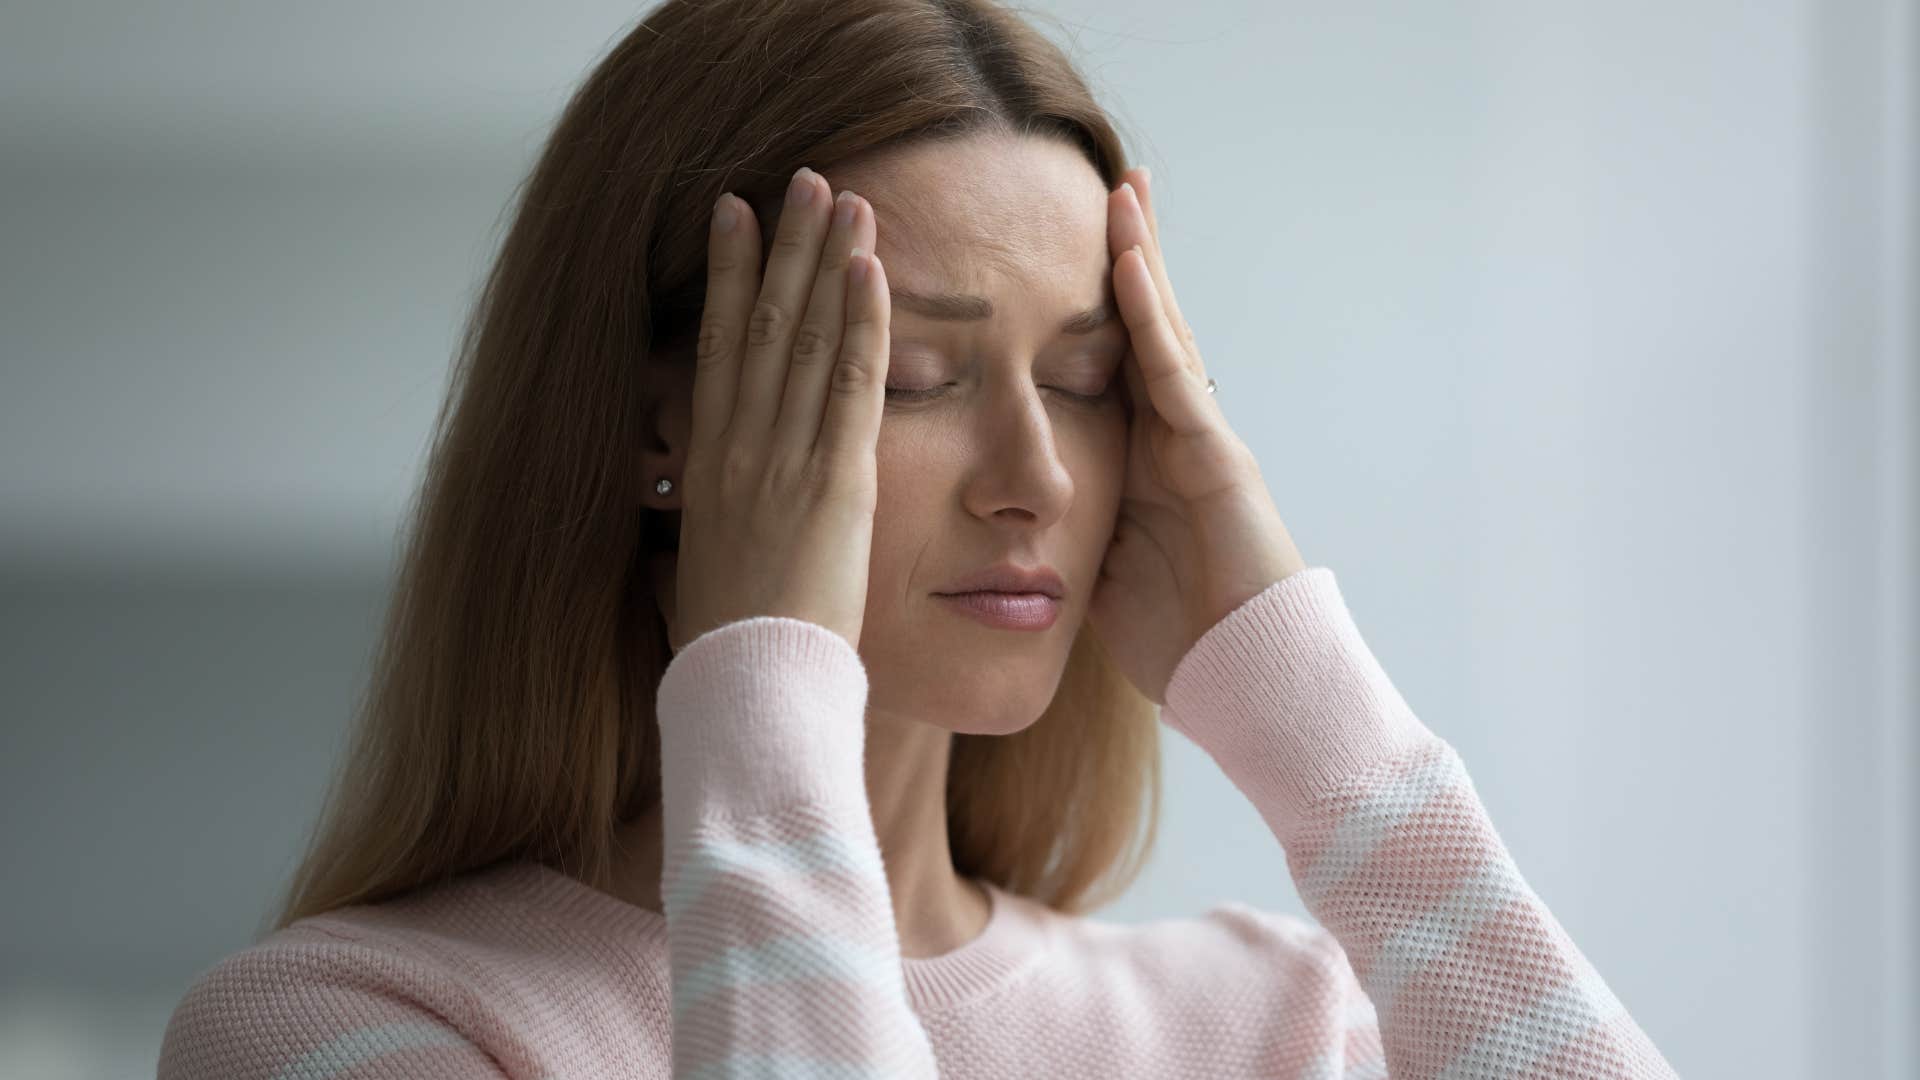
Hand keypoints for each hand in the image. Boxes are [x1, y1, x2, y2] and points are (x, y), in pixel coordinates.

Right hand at [672, 167, 890, 654]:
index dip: (725, 275)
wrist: (747, 689)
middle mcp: (738, 448)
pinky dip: (861, 323)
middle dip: (782, 246)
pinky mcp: (835, 482)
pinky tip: (871, 271)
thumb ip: (708, 525)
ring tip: (844, 199)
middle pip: (758, 324)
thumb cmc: (731, 650)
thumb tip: (699, 516)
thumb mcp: (701, 571)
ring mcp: (782, 460)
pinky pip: (851, 386)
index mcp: (707, 466)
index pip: (716, 348)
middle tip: (802, 181)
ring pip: (804, 339)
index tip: (732, 215)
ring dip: (826, 263)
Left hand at [1086, 168, 1308, 704]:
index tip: (1055, 255)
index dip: (1086, 310)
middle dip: (1125, 260)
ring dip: (1140, 259)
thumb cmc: (1180, 644)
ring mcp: (1198, 441)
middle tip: (1109, 187)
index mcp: (1141, 463)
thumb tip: (1013, 517)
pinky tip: (1126, 258)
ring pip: (1161, 332)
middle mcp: (1172, 438)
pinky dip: (1148, 315)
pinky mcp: (1214, 457)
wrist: (1248, 684)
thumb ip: (1070, 530)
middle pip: (1141, 330)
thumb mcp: (1100, 573)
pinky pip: (1172, 372)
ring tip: (1122, 190)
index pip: (1107, 367)